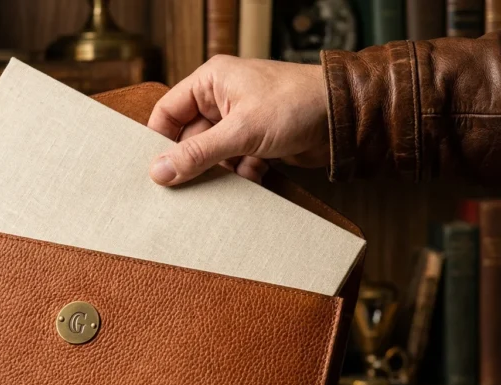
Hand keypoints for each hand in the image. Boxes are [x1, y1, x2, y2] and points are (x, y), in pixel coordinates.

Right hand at [147, 55, 329, 185]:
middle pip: (189, 138)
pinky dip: (242, 173)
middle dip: (195, 162)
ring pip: (212, 154)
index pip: (167, 112)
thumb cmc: (296, 105)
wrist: (346, 116)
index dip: (159, 141)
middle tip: (190, 186)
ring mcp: (239, 120)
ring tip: (235, 174)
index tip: (154, 171)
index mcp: (211, 82)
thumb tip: (159, 172)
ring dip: (221, 170)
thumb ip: (197, 153)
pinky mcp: (256, 139)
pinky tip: (256, 172)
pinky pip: (234, 162)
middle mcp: (221, 98)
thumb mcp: (241, 131)